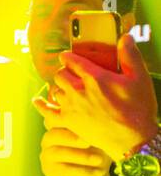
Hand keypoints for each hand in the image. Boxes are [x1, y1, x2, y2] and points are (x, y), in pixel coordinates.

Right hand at [37, 123, 113, 175]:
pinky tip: (99, 171)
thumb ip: (93, 127)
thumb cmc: (98, 149)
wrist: (96, 173)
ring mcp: (47, 156)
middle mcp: (49, 140)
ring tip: (99, 160)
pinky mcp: (50, 171)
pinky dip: (83, 171)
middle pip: (53, 135)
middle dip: (71, 138)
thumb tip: (99, 118)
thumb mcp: (98, 137)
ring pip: (58, 153)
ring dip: (81, 157)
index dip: (64, 119)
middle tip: (88, 142)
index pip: (54, 119)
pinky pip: (64, 170)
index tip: (84, 121)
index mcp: (58, 126)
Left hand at [42, 33, 158, 159]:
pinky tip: (37, 100)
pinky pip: (48, 111)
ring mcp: (71, 106)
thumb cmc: (138, 108)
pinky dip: (41, 105)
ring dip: (59, 87)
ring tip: (64, 86)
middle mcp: (78, 90)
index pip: (73, 61)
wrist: (132, 138)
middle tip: (69, 72)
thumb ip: (130, 56)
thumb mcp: (139, 78)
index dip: (68, 57)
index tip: (66, 56)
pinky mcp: (68, 121)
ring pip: (55, 90)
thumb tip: (126, 37)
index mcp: (95, 77)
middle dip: (64, 71)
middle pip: (61, 74)